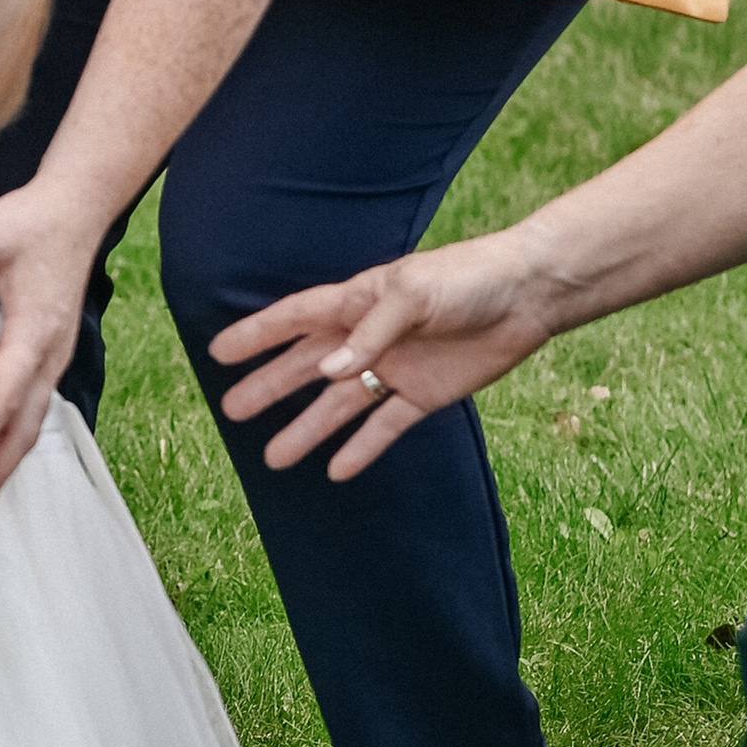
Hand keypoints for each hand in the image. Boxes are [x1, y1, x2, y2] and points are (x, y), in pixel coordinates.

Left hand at [0, 177, 101, 488]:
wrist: (75, 211)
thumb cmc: (30, 222)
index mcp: (35, 330)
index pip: (3, 392)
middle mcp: (50, 354)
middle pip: (24, 427)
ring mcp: (53, 358)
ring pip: (31, 424)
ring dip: (6, 464)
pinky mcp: (48, 356)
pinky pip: (31, 409)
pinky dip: (12, 440)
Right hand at [212, 225, 563, 479]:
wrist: (529, 294)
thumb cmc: (470, 277)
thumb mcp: (414, 294)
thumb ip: (370, 332)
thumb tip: (329, 371)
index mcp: (358, 301)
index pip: (295, 319)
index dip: (256, 335)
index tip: (217, 353)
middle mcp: (369, 337)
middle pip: (307, 366)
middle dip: (269, 387)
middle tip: (230, 411)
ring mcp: (395, 367)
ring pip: (339, 404)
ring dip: (306, 428)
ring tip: (273, 457)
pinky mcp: (425, 395)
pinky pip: (384, 425)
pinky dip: (361, 448)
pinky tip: (336, 469)